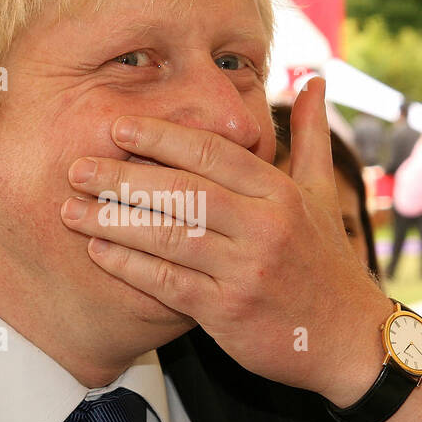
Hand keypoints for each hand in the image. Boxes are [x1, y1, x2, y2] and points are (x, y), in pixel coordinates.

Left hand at [60, 77, 387, 406]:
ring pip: (168, 235)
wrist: (350, 340)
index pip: (210, 152)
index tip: (117, 127)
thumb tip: (314, 81)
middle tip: (76, 166)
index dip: (159, 138)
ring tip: (71, 209)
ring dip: (113, 221)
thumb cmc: (327, 263)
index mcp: (279, 192)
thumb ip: (309, 137)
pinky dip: (129, 265)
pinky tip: (97, 251)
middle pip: (182, 191)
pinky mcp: (228, 312)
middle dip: (123, 176)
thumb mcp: (322, 194)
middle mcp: (264, 227)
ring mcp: (245, 270)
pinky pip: (168, 282)